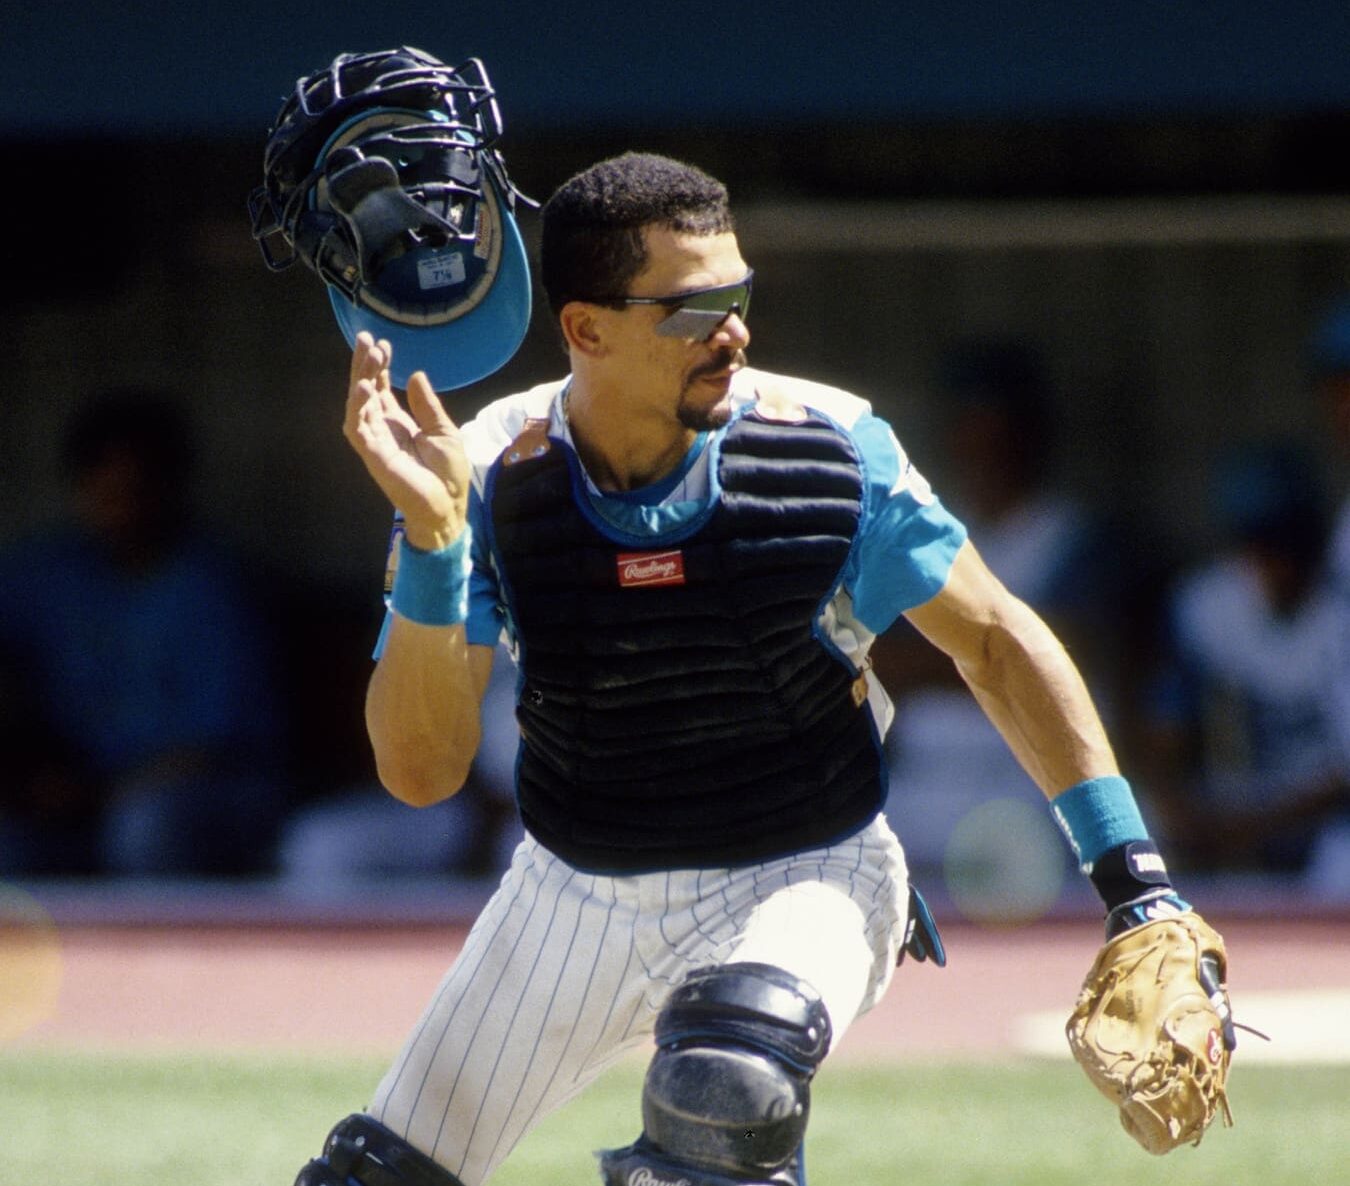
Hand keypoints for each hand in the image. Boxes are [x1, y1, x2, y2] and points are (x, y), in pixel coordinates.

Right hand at [342, 332, 470, 549]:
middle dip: (364, 365)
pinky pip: (358, 429)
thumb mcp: (443, 430)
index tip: (383, 344)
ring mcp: (375, 442)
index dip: (379, 367)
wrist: (448, 506)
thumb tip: (415, 374)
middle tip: (366, 338)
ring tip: (368, 355)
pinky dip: (357, 408)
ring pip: (358, 405)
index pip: (381, 389)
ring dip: (360, 378)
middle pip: (366, 391)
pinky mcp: (373, 455)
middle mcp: (382, 429)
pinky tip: (362, 387)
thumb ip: (427, 405)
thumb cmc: (447, 474)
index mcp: (398, 423)